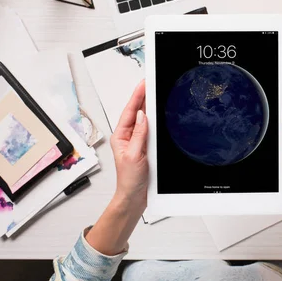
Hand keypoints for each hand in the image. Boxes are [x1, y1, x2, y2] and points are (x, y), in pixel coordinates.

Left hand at [109, 80, 147, 210]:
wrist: (134, 198)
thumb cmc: (129, 181)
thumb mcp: (134, 156)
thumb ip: (139, 135)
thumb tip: (142, 115)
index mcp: (120, 136)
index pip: (129, 111)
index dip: (137, 96)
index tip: (144, 83)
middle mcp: (128, 137)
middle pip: (136, 112)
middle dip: (143, 97)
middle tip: (151, 82)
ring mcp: (137, 141)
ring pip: (145, 120)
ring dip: (150, 107)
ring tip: (156, 92)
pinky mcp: (146, 147)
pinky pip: (151, 130)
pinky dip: (156, 121)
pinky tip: (160, 114)